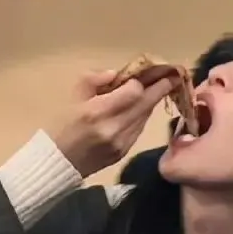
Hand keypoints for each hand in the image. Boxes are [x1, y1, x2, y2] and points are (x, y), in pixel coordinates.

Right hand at [47, 70, 177, 177]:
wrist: (59, 161)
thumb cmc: (62, 124)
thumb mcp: (72, 95)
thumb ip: (94, 79)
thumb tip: (117, 74)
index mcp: (97, 111)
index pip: (133, 93)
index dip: (141, 81)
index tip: (149, 71)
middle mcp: (113, 128)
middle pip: (145, 105)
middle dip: (160, 89)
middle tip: (173, 76)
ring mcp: (122, 143)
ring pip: (144, 117)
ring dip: (152, 102)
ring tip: (160, 88)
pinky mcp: (125, 152)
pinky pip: (139, 129)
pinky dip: (142, 116)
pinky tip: (142, 108)